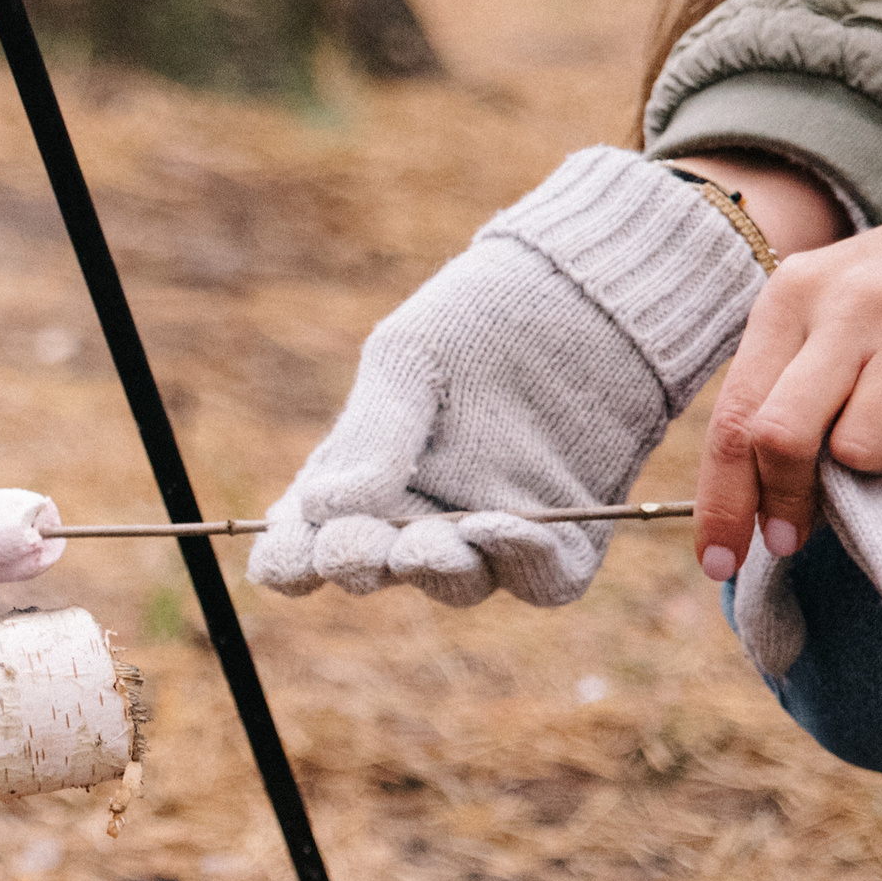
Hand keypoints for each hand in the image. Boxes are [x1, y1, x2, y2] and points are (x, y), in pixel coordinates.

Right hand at [248, 149, 766, 605]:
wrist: (589, 295)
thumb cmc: (483, 319)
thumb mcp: (411, 360)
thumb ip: (371, 438)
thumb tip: (320, 510)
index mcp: (359, 482)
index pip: (306, 548)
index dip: (292, 563)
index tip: (293, 555)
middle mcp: (419, 520)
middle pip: (378, 574)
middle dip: (361, 564)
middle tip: (356, 544)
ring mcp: (491, 537)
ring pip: (455, 585)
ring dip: (436, 569)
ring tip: (430, 541)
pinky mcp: (564, 541)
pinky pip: (539, 581)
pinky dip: (519, 563)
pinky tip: (504, 526)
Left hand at [692, 119, 881, 579]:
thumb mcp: (841, 303)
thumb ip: (795, 379)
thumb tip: (757, 488)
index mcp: (792, 296)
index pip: (734, 415)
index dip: (723, 499)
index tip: (720, 560)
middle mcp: (845, 302)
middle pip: (781, 438)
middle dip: (786, 502)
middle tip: (799, 536)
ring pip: (862, 452)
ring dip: (880, 476)